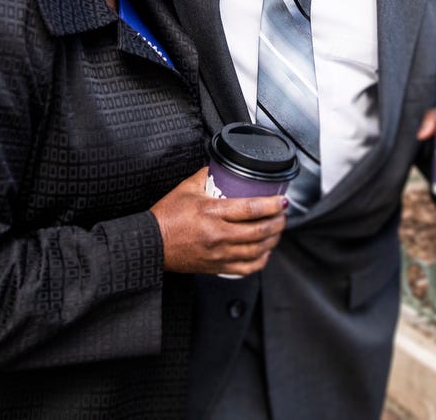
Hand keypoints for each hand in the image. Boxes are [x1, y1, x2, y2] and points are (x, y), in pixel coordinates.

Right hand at [150, 167, 287, 276]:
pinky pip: (246, 268)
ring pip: (256, 251)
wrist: (152, 243)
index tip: (281, 200)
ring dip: (273, 240)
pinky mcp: (217, 267)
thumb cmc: (167, 216)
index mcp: (212, 212)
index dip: (271, 205)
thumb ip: (207, 175)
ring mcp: (219, 254)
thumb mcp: (187, 187)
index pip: (250, 209)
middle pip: (259, 231)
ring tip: (277, 229)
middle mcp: (218, 235)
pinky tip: (265, 252)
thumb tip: (222, 167)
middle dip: (277, 222)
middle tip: (283, 213)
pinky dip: (260, 261)